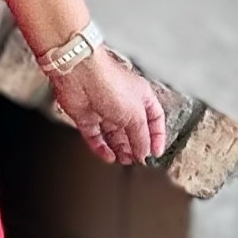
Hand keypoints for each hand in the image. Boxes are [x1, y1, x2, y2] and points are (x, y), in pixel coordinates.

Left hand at [48, 48, 166, 166]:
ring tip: (125, 161)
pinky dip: (101, 148)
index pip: (154, 119)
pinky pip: (95, 136)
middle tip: (137, 161)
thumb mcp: (137, 115)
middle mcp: (123, 102)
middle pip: (133, 129)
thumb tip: (144, 152)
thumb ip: (142, 137)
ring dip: (120, 149)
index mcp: (141, 96)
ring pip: (113, 135)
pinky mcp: (86, 116)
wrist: (80, 76)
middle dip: (136, 146)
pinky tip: (108, 157)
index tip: (155, 152)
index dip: (156, 136)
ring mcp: (103, 109)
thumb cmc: (110, 83)